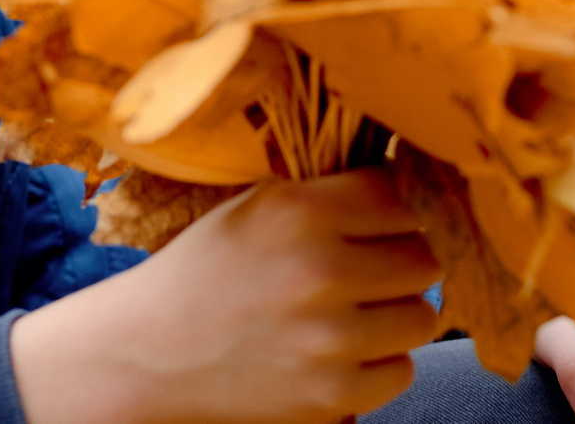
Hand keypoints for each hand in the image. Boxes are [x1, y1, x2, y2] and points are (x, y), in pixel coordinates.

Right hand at [10, 169, 441, 423]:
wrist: (149, 352)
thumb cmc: (209, 269)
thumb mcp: (258, 207)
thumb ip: (328, 193)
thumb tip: (410, 180)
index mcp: (300, 211)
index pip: (400, 193)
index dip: (394, 205)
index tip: (380, 216)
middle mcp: (320, 270)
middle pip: (424, 256)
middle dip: (401, 258)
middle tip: (369, 266)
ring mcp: (330, 339)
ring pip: (423, 315)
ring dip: (396, 313)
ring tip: (355, 310)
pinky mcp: (333, 395)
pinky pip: (402, 370)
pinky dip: (380, 363)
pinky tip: (342, 350)